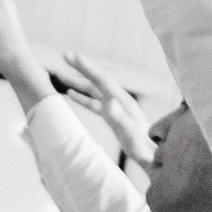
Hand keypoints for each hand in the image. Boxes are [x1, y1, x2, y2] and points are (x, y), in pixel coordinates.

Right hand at [57, 53, 159, 167]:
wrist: (150, 156)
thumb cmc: (141, 147)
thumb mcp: (129, 132)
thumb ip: (119, 118)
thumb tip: (109, 102)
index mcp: (121, 100)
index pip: (101, 78)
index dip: (86, 66)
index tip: (72, 55)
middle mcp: (118, 100)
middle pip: (96, 80)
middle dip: (80, 67)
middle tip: (64, 55)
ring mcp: (115, 108)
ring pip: (93, 90)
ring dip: (77, 82)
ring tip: (60, 74)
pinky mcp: (112, 116)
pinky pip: (93, 103)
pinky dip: (81, 97)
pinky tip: (71, 94)